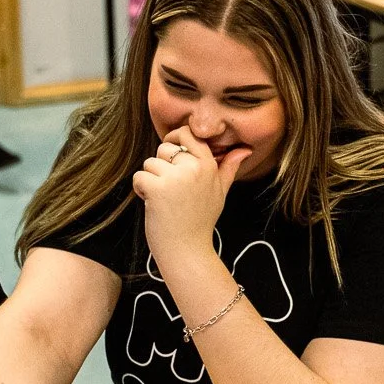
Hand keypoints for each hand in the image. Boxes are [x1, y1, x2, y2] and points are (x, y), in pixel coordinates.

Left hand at [134, 127, 250, 260]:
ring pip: (149, 163)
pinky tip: (153, 204)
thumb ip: (228, 168)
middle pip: (165, 148)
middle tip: (170, 190)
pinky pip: (139, 177)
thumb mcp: (220, 192)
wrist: (188, 250)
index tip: (170, 152)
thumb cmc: (201, 221)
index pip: (188, 134)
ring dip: (150, 180)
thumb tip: (244, 150)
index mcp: (208, 166)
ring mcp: (176, 178)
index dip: (174, 138)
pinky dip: (141, 190)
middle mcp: (194, 168)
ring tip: (163, 200)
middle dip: (161, 167)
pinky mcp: (157, 188)